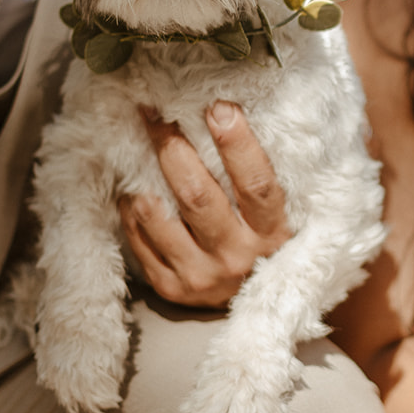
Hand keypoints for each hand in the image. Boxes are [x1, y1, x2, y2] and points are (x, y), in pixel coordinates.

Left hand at [120, 102, 291, 307]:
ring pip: (157, 214)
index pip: (257, 184)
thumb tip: (230, 112)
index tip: (219, 107)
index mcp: (272, 235)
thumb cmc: (268, 242)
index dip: (237, 144)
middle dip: (173, 146)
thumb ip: (263, 174)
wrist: (260, 304)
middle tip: (158, 114)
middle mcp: (236, 258)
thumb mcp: (282, 214)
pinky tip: (136, 185)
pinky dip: (131, 204)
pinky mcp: (171, 287)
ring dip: (143, 173)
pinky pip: (138, 236)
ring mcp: (200, 276)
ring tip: (140, 145)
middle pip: (197, 196)